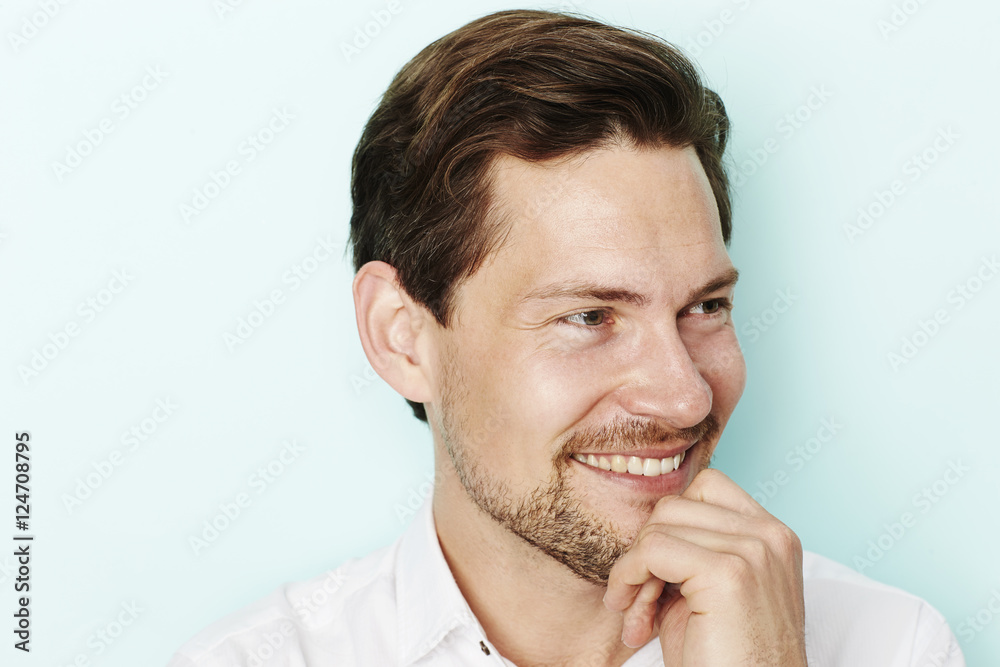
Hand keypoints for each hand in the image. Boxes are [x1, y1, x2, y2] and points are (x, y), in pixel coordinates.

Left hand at [603, 469, 806, 665]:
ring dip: (634, 572)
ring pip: (658, 524)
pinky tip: (634, 617)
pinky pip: (651, 549)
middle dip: (645, 551)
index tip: (656, 575)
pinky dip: (628, 578)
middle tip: (639, 603)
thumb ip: (691, 550)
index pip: (704, 488)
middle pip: (674, 504)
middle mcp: (771, 536)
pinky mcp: (730, 573)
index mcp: (772, 537)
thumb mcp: (710, 594)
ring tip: (640, 617)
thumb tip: (644, 524)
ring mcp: (755, 551)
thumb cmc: (726, 662)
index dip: (667, 527)